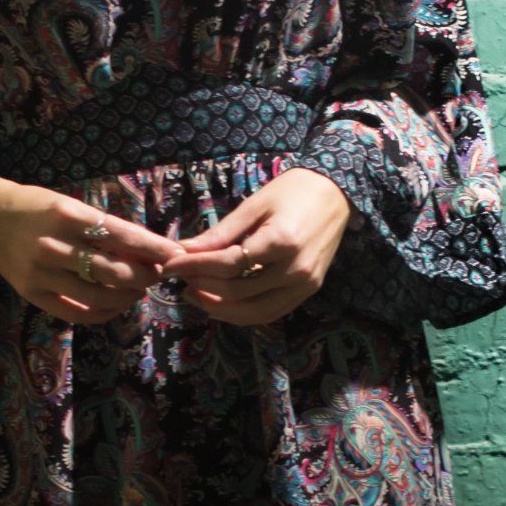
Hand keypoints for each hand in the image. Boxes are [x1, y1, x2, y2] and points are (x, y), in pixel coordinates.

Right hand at [0, 172, 190, 323]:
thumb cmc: (38, 207)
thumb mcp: (70, 204)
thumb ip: (103, 226)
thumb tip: (149, 248)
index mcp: (67, 215)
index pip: (121, 235)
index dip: (153, 247)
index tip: (175, 253)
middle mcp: (53, 245)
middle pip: (113, 270)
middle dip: (145, 275)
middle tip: (158, 274)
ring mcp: (41, 273)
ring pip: (98, 296)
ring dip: (128, 296)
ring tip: (139, 289)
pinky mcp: (32, 294)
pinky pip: (76, 313)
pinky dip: (103, 313)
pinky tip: (116, 304)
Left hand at [170, 165, 353, 326]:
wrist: (336, 194)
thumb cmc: (293, 192)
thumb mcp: (253, 206)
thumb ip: (220, 234)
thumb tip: (184, 250)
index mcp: (281, 241)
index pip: (228, 264)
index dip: (194, 267)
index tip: (170, 265)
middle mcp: (296, 269)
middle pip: (238, 291)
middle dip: (202, 287)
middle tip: (180, 279)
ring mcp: (305, 285)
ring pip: (254, 312)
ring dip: (220, 308)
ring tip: (195, 296)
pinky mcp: (308, 291)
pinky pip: (271, 312)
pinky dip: (243, 314)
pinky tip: (221, 304)